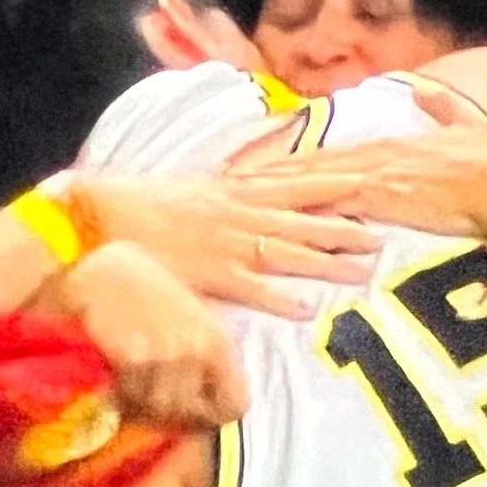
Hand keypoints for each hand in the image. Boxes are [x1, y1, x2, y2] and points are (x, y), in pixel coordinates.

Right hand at [61, 242, 245, 426]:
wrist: (102, 271)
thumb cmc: (147, 286)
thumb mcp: (193, 311)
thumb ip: (207, 351)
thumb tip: (214, 396)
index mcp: (218, 340)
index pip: (235, 405)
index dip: (214, 413)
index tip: (195, 408)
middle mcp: (197, 351)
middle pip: (192, 413)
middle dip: (173, 413)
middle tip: (154, 400)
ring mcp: (164, 356)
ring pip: (159, 409)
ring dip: (144, 405)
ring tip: (132, 388)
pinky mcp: (131, 359)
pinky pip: (131, 397)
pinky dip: (121, 395)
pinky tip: (114, 378)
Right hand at [81, 171, 378, 320]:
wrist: (101, 218)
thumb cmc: (142, 204)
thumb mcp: (192, 187)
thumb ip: (226, 186)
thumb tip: (249, 180)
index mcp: (233, 190)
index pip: (294, 182)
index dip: (334, 181)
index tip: (370, 178)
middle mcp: (237, 214)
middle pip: (303, 219)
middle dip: (345, 225)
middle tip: (385, 233)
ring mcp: (225, 243)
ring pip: (288, 251)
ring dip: (327, 262)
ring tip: (364, 271)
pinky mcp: (208, 273)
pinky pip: (250, 288)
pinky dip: (278, 298)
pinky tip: (306, 309)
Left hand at [231, 83, 486, 242]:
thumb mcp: (467, 125)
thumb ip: (440, 106)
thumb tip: (420, 88)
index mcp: (388, 144)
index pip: (323, 150)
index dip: (284, 154)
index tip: (250, 160)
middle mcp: (376, 157)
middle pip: (307, 164)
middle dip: (264, 173)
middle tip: (222, 178)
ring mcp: (380, 178)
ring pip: (315, 182)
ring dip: (275, 189)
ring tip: (236, 193)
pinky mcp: (389, 201)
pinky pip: (339, 206)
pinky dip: (306, 209)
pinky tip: (277, 216)